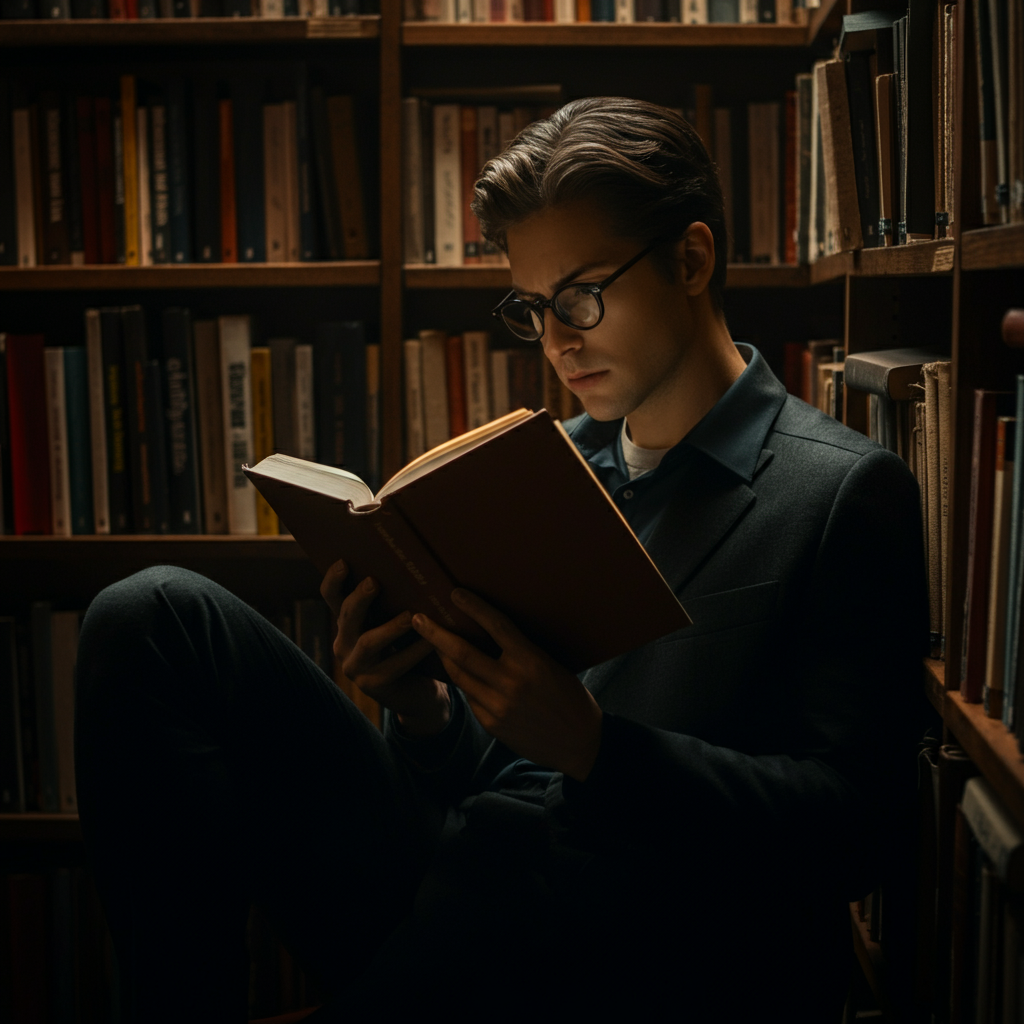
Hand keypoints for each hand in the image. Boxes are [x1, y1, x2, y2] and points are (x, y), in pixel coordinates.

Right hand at [320, 559, 449, 735]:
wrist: (416, 691)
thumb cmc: (407, 646)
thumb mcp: (393, 622)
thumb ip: (391, 602)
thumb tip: (409, 566)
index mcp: (348, 623)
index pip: (331, 597)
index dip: (333, 580)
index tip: (343, 562)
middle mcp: (344, 643)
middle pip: (347, 616)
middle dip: (359, 599)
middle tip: (373, 582)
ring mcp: (355, 667)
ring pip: (367, 643)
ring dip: (389, 628)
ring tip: (409, 617)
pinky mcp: (373, 686)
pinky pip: (393, 666)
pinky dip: (413, 652)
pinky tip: (431, 642)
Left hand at [411, 589, 602, 781]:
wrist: (580, 743)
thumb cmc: (571, 698)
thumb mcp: (552, 667)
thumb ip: (522, 654)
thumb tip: (491, 636)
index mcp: (531, 661)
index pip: (497, 626)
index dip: (474, 607)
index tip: (455, 593)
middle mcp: (511, 683)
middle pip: (462, 653)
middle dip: (435, 634)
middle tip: (418, 619)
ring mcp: (498, 706)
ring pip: (460, 676)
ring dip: (443, 657)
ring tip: (433, 643)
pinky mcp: (492, 724)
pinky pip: (470, 698)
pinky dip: (464, 683)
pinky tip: (459, 674)